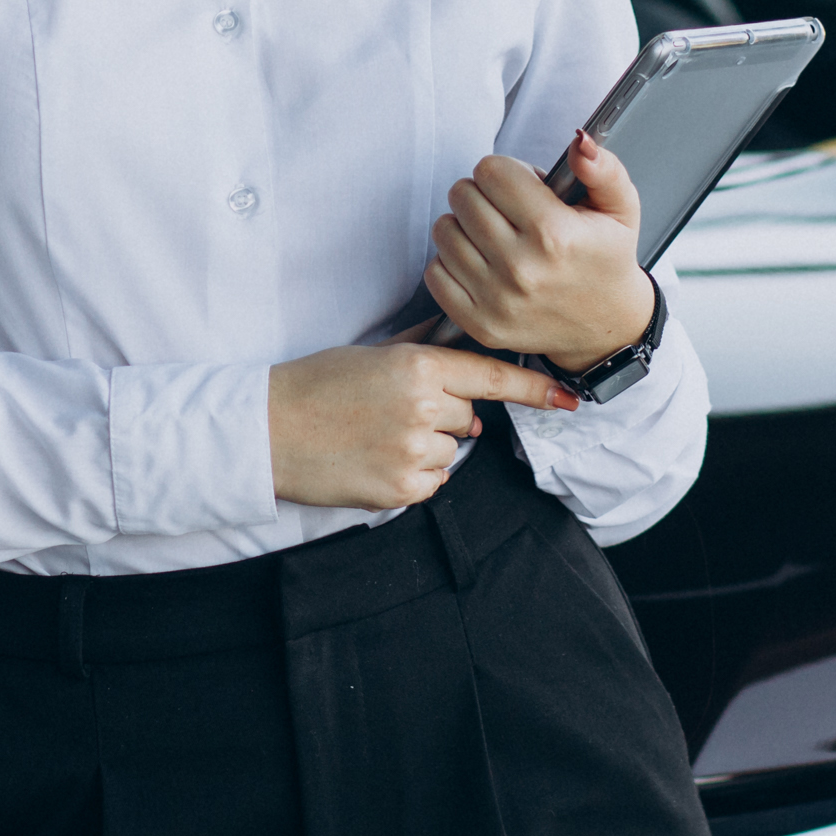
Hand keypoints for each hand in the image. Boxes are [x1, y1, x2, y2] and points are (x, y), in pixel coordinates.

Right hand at [267, 343, 579, 509]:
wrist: (267, 430)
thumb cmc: (314, 386)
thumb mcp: (372, 355)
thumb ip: (422, 352)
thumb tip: (461, 347)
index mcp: (416, 367)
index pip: (490, 376)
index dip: (533, 390)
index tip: (567, 400)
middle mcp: (422, 408)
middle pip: (468, 415)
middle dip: (443, 415)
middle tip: (391, 412)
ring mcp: (413, 451)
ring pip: (452, 449)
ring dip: (427, 446)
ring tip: (377, 436)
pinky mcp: (402, 489)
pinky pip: (434, 481)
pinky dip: (413, 475)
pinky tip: (376, 460)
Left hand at [423, 133, 658, 373]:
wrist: (605, 326)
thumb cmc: (607, 259)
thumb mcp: (620, 208)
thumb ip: (603, 168)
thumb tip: (579, 141)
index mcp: (554, 232)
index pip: (490, 171)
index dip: (505, 171)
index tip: (522, 187)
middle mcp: (521, 267)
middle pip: (462, 196)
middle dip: (483, 194)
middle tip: (508, 211)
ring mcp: (496, 299)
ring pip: (444, 231)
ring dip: (465, 227)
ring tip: (495, 236)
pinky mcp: (479, 323)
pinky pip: (435, 272)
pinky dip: (452, 262)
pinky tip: (481, 263)